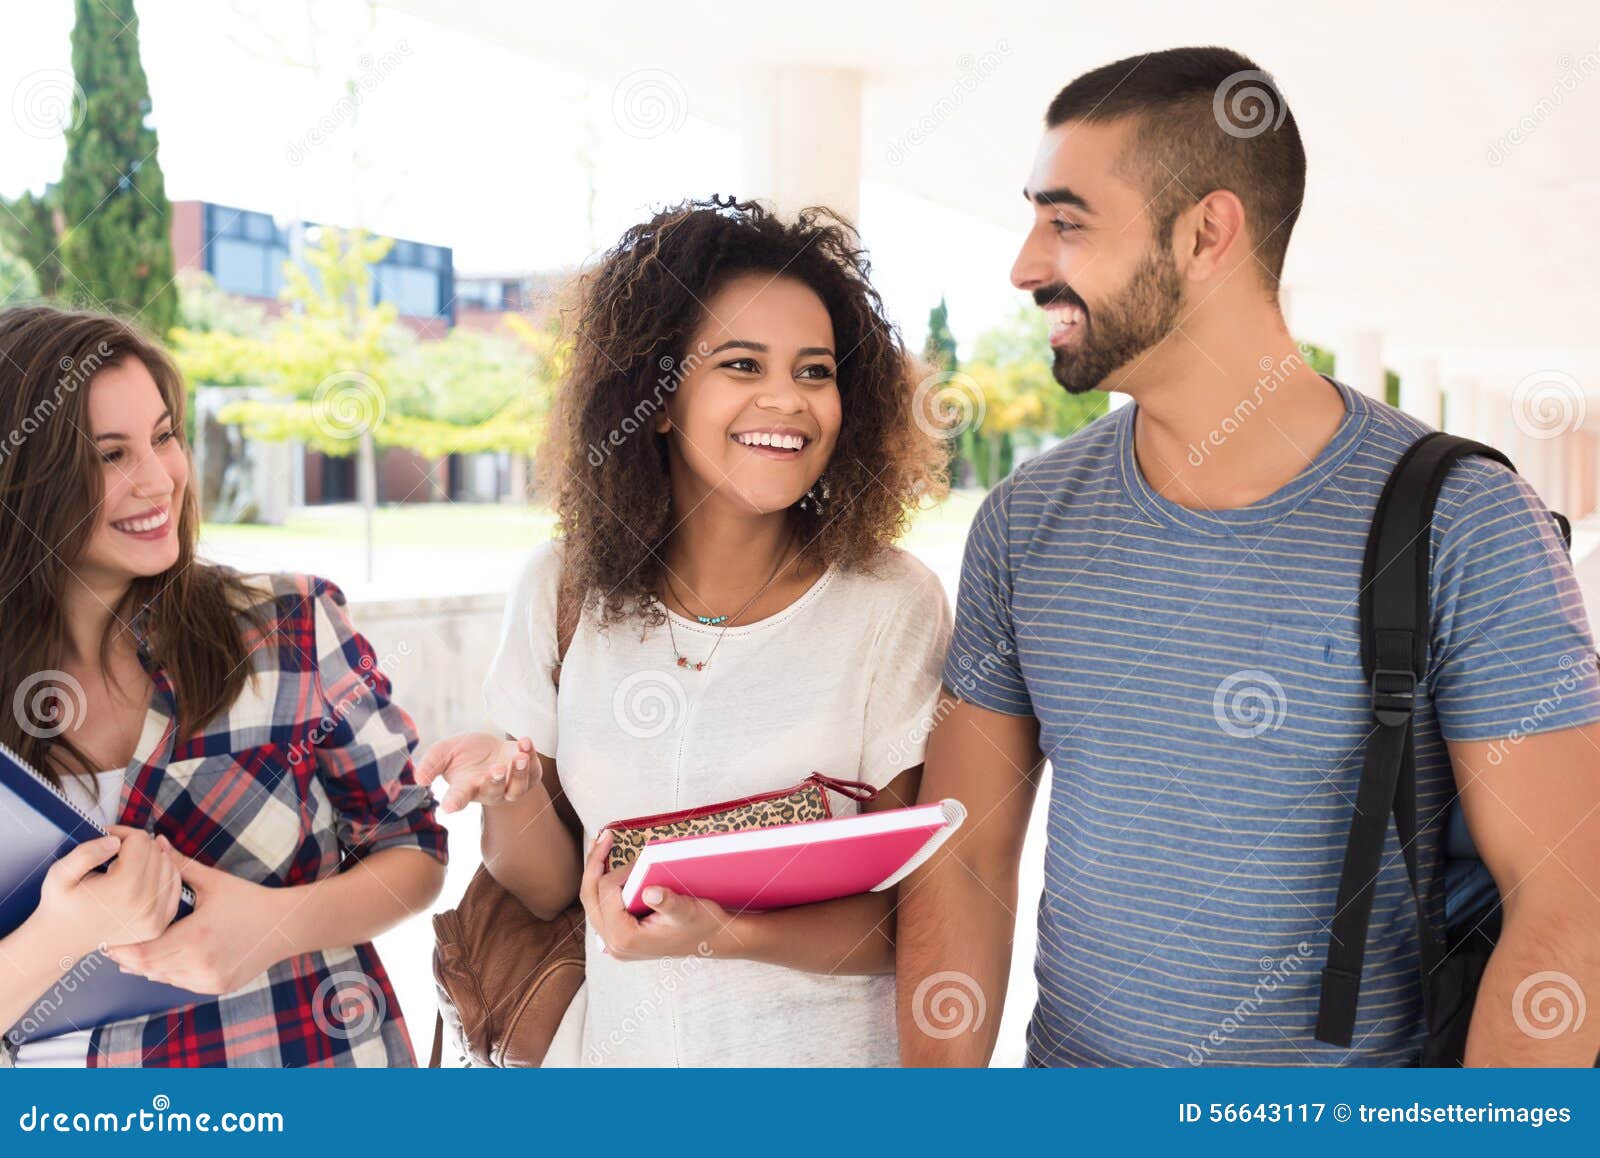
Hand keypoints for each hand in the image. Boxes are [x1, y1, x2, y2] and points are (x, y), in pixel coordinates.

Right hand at [35, 825, 183, 956]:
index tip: (107, 839)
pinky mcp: (160, 924)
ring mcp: (156, 917)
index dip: (123, 833)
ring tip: (125, 866)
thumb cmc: (61, 903)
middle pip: (156, 852)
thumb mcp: (60, 873)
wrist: (63, 939)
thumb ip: (85, 853)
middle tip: (113, 853)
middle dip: (136, 845)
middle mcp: (145, 904)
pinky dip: (162, 874)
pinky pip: (174, 885)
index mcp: (123, 889)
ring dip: (151, 859)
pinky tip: (142, 875)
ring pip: (169, 865)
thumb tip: (115, 842)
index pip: (141, 841)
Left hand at [105, 855, 293, 995]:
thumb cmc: (249, 900)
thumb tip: (155, 843)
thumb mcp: (214, 881)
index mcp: (196, 936)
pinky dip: (169, 971)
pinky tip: (168, 956)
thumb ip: (180, 865)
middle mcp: (200, 963)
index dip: (122, 949)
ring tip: (136, 950)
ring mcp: (209, 979)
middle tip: (114, 945)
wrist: (285, 925)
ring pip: (163, 978)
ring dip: (149, 965)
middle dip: (129, 957)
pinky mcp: (216, 987)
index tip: (110, 937)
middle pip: (148, 968)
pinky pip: (181, 982)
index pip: (143, 953)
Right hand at [415, 732, 540, 812]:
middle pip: (494, 792)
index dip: (453, 803)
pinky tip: (525, 742)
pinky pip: (534, 771)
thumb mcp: (443, 753)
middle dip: (495, 782)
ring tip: (519, 757)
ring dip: (519, 773)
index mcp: (466, 788)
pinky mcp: (529, 774)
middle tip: (495, 770)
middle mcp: (489, 790)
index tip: (448, 807)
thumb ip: (431, 764)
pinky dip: (532, 757)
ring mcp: (511, 785)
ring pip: (518, 788)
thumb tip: (419, 780)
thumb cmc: (464, 753)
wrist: (489, 748)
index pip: (458, 798)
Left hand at [579, 830, 731, 961]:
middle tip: (603, 837)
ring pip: (592, 901)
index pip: (608, 894)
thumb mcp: (687, 911)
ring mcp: (613, 941)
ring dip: (595, 872)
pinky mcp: (618, 935)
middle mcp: (614, 943)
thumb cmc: (701, 925)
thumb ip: (668, 903)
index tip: (641, 860)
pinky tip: (607, 864)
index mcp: (625, 938)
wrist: (712, 940)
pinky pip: (601, 905)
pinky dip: (602, 884)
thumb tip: (650, 891)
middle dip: (594, 864)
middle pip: (590, 897)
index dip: (621, 871)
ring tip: (600, 846)